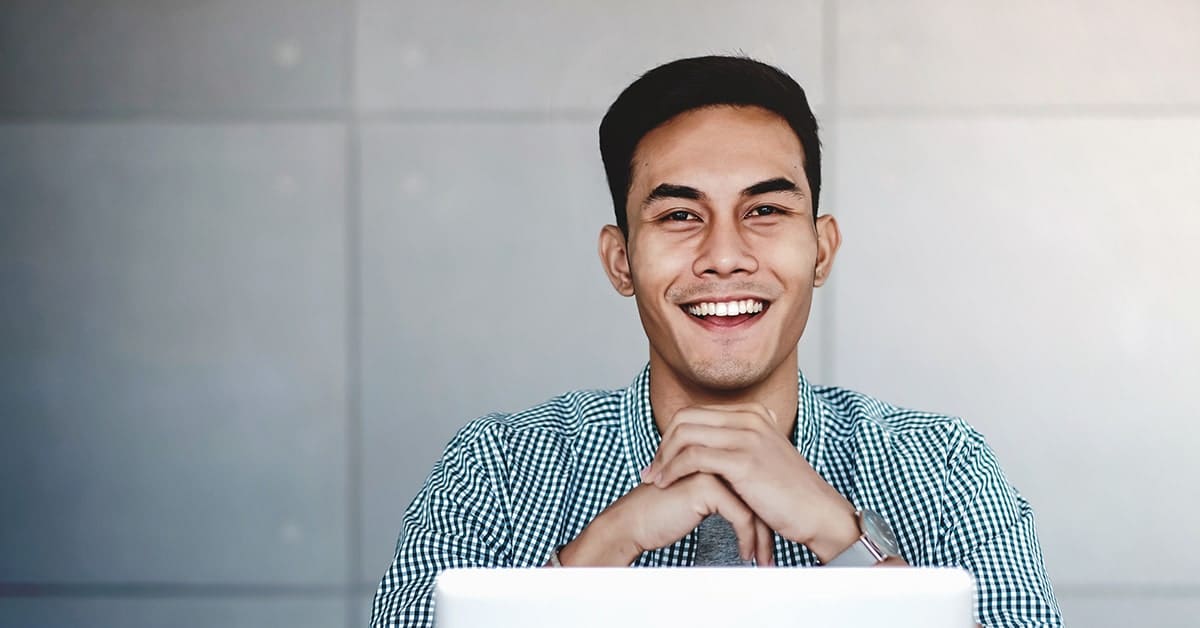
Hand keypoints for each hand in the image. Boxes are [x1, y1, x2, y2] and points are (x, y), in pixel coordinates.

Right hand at [557, 473, 773, 566]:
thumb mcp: (702, 498)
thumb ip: (726, 491)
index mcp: (717, 453)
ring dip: (761, 538)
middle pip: (758, 491)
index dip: (766, 511)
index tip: (773, 538)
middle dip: (769, 526)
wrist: (633, 523)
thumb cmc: (663, 513)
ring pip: (754, 504)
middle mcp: (716, 454)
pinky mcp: (706, 486)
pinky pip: (741, 516)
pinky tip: (745, 554)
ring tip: (764, 559)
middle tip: (772, 554)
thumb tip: (759, 511)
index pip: (756, 481)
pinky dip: (747, 539)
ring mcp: (711, 468)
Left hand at [645, 403, 858, 560]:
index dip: (671, 436)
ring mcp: (747, 436)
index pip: (695, 413)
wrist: (817, 512)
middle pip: (684, 419)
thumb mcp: (762, 456)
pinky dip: (673, 470)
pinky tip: (666, 485)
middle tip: (652, 470)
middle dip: (662, 445)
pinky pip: (693, 457)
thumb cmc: (788, 493)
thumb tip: (705, 447)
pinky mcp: (744, 460)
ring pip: (685, 435)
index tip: (661, 459)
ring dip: (662, 459)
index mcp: (752, 413)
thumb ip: (737, 445)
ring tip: (654, 480)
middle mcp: (749, 417)